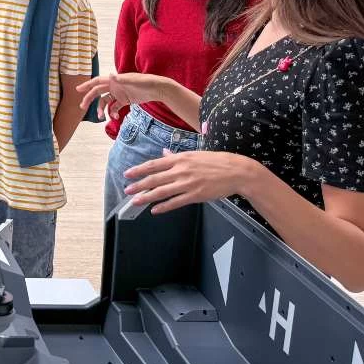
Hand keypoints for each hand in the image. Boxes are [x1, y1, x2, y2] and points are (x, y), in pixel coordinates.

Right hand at [77, 72, 167, 119]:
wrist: (158, 89)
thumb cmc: (146, 82)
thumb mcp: (133, 80)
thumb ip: (121, 79)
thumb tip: (110, 75)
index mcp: (115, 80)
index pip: (97, 81)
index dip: (87, 85)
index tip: (78, 90)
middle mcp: (115, 86)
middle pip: (98, 92)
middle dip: (89, 99)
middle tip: (81, 107)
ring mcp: (119, 93)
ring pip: (105, 101)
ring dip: (101, 109)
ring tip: (101, 117)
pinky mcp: (125, 100)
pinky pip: (114, 107)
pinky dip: (113, 112)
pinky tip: (115, 117)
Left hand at [124, 149, 259, 213]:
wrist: (236, 171)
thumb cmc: (216, 162)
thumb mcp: (194, 154)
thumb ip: (176, 156)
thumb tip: (163, 153)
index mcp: (180, 158)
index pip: (154, 164)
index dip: (139, 170)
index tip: (128, 174)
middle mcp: (181, 170)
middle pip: (155, 178)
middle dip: (139, 185)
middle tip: (127, 190)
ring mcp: (188, 183)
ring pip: (162, 191)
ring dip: (147, 197)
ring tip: (136, 201)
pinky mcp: (196, 195)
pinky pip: (176, 202)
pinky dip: (164, 206)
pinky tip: (155, 210)